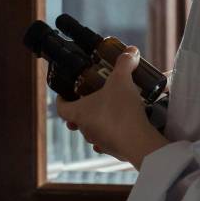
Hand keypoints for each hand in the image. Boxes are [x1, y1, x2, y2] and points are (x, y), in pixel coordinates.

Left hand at [55, 46, 170, 169]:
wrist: (138, 141)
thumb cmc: (122, 110)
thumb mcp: (122, 80)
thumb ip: (125, 63)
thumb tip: (131, 50)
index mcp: (79, 113)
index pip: (61, 108)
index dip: (61, 100)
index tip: (64, 94)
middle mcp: (86, 129)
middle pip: (77, 119)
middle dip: (84, 108)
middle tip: (93, 97)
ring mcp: (99, 142)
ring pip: (93, 130)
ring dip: (99, 121)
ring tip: (111, 109)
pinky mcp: (114, 150)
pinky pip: (109, 141)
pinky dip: (113, 132)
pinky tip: (123, 125)